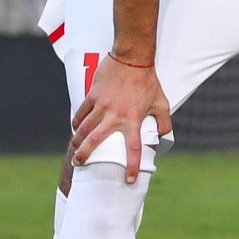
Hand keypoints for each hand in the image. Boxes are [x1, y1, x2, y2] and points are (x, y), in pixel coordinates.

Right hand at [70, 56, 168, 180]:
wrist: (132, 58)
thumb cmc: (148, 81)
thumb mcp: (161, 102)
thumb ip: (163, 121)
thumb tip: (162, 136)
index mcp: (133, 119)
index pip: (134, 148)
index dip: (132, 166)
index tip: (130, 180)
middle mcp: (115, 115)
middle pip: (95, 141)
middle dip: (85, 155)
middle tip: (79, 164)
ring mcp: (101, 105)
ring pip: (84, 128)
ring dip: (77, 140)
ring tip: (75, 150)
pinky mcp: (92, 96)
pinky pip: (81, 113)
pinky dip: (77, 122)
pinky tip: (76, 128)